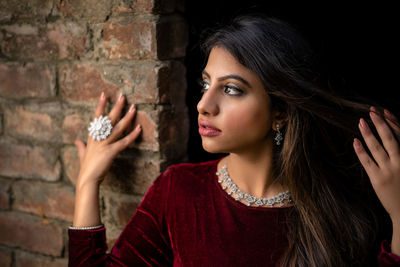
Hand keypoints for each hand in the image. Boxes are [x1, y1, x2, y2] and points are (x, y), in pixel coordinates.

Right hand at [74, 92, 141, 187]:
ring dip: (127, 117)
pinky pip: (124, 142)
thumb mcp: (82, 155)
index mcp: (92, 137)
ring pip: (118, 127)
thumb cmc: (86, 168)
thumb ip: (81, 147)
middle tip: (123, 96)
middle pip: (108, 119)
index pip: (96, 118)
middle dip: (116, 107)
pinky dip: (132, 135)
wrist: (87, 180)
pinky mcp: (111, 152)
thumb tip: (77, 141)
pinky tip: (139, 128)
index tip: (104, 94)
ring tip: (134, 107)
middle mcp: (98, 138)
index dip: (100, 106)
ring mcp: (104, 144)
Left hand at [353, 106, 399, 221]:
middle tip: (371, 111)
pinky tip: (355, 141)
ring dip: (368, 133)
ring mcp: (389, 171)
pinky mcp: (378, 179)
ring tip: (361, 122)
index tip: (383, 111)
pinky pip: (367, 162)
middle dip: (380, 123)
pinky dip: (361, 151)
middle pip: (389, 138)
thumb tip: (391, 134)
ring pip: (377, 148)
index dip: (392, 121)